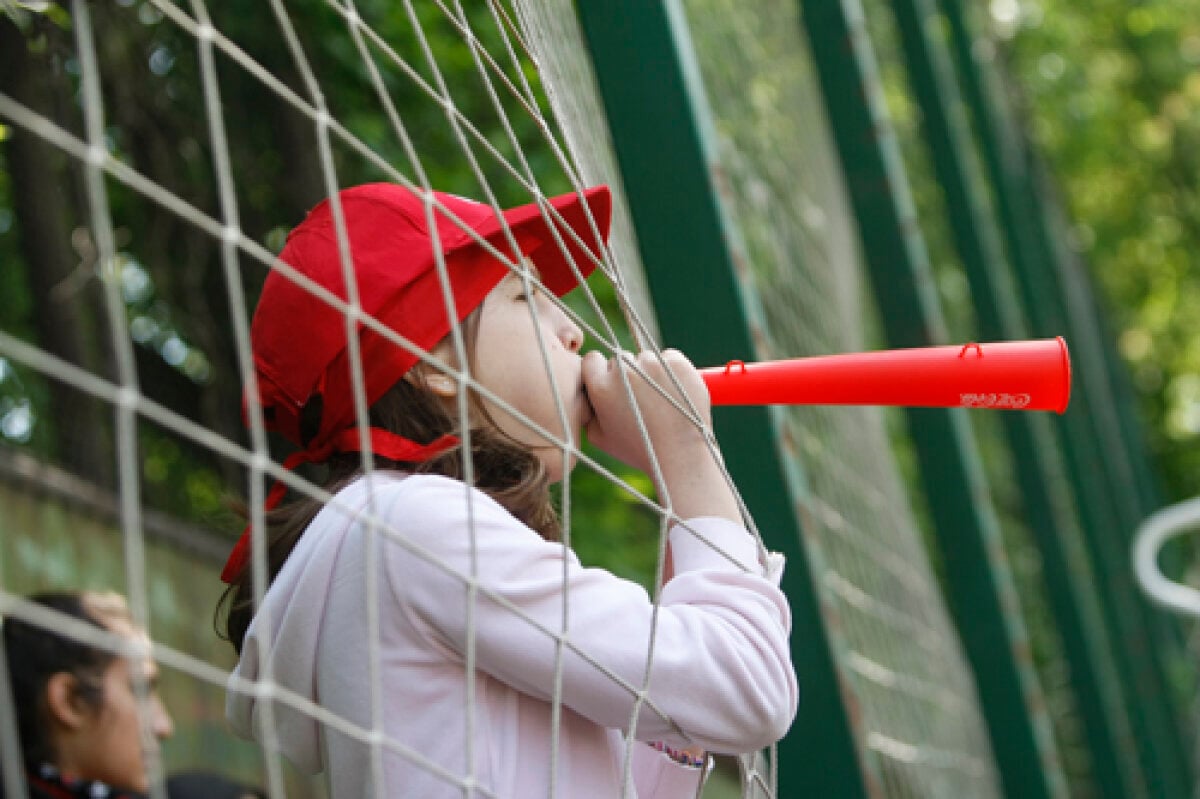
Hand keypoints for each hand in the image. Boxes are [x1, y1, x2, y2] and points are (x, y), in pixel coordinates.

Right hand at [581, 349, 709, 473]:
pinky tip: (674, 394)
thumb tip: (585, 392)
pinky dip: (672, 370)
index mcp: (601, 387)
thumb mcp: (600, 438)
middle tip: (640, 400)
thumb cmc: (639, 450)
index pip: (592, 360)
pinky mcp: (676, 362)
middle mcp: (624, 371)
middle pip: (620, 359)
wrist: (680, 456)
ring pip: (646, 358)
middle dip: (627, 375)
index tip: (611, 384)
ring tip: (660, 402)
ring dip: (650, 373)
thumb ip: (588, 410)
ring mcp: (652, 364)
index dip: (601, 372)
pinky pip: (669, 357)